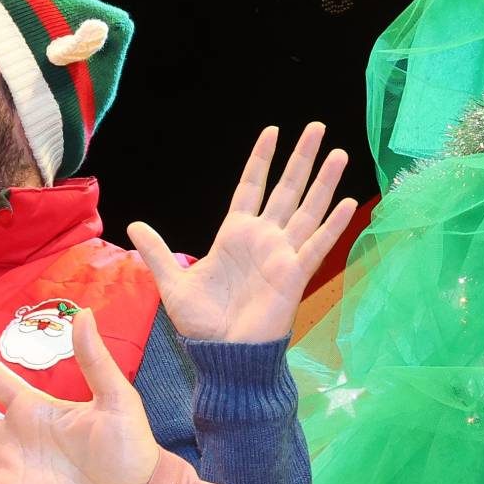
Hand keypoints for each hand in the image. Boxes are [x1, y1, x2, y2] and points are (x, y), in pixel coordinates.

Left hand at [126, 122, 358, 344]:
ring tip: (340, 153)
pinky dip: (333, 224)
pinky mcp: (295, 274)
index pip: (252, 186)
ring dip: (324, 182)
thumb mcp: (174, 282)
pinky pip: (318, 244)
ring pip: (308, 209)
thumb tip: (134, 225)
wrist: (223, 355)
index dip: (262, 159)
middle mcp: (263, 238)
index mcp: (235, 234)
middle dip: (302, 158)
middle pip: (287, 189)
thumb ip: (159, 251)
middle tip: (317, 128)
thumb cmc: (202, 322)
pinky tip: (349, 202)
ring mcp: (283, 254)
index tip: (273, 131)